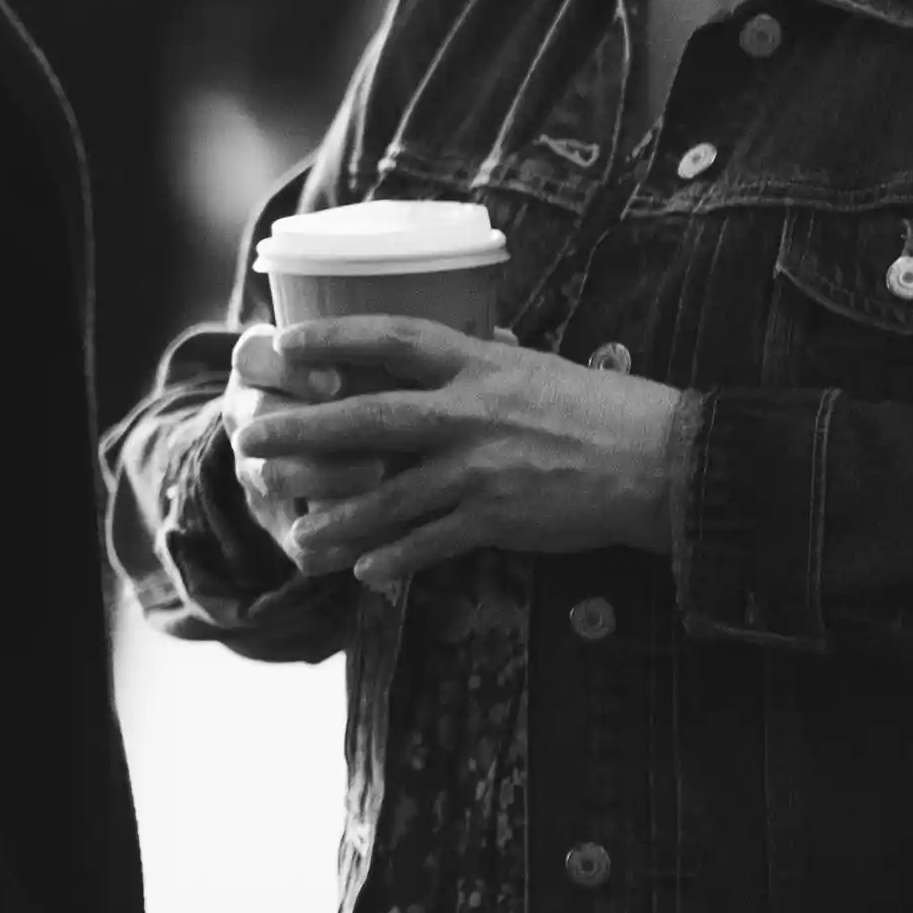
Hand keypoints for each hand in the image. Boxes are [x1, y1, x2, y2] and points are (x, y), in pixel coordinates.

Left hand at [230, 317, 682, 588]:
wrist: (659, 462)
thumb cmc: (601, 409)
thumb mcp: (536, 366)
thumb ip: (486, 363)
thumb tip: (459, 346)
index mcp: (478, 362)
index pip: (390, 338)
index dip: (333, 338)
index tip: (285, 344)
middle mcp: (470, 411)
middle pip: (365, 419)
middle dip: (302, 432)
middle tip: (252, 440)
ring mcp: (480, 468)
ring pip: (387, 495)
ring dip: (335, 516)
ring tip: (296, 532)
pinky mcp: (497, 519)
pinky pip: (429, 544)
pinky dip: (392, 560)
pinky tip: (363, 574)